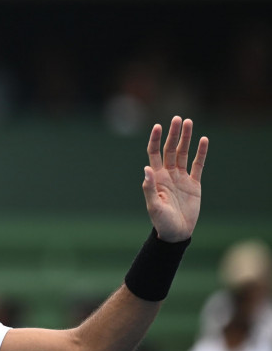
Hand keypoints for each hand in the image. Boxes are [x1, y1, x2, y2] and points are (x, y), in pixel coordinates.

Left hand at [142, 116, 207, 242]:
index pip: (154, 153)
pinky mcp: (194, 184)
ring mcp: (181, 178)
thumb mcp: (153, 205)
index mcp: (156, 177)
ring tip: (189, 122)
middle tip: (178, 118)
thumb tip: (146, 169)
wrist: (176, 232)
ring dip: (186, 138)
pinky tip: (204, 140)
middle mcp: (168, 174)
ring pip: (183, 153)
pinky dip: (200, 153)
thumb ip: (149, 188)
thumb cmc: (161, 221)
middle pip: (170, 149)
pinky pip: (198, 165)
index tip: (158, 126)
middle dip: (173, 134)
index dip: (156, 139)